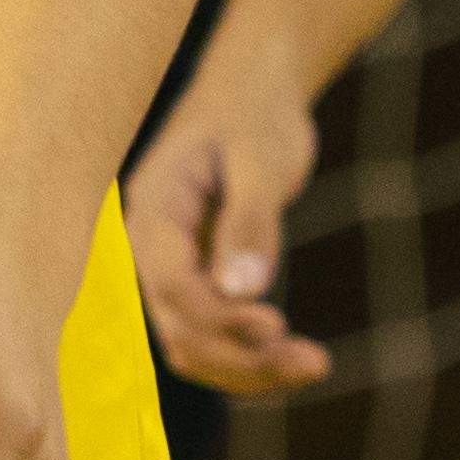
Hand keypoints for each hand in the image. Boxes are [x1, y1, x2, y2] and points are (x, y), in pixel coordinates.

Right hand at [127, 61, 333, 396]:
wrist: (251, 92)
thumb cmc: (256, 114)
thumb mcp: (261, 158)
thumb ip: (250, 222)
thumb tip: (242, 292)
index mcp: (152, 211)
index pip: (169, 283)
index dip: (217, 318)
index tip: (274, 326)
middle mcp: (147, 248)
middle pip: (179, 327)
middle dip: (241, 357)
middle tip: (312, 364)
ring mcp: (169, 268)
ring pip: (193, 344)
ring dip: (247, 367)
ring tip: (312, 366)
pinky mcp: (195, 280)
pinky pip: (211, 335)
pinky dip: (248, 356)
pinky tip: (293, 364)